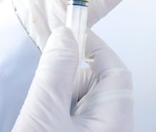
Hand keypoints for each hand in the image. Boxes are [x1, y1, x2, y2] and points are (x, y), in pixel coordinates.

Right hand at [12, 27, 132, 131]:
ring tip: (40, 112)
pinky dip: (57, 112)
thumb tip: (64, 37)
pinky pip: (74, 119)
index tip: (71, 34)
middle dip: (70, 77)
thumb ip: (55, 70)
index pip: (116, 70)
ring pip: (82, 102)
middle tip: (45, 83)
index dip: (94, 47)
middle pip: (97, 86)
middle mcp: (112, 130)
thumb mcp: (45, 111)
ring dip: (60, 98)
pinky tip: (41, 122)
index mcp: (115, 122)